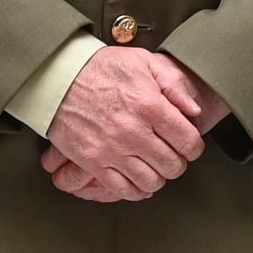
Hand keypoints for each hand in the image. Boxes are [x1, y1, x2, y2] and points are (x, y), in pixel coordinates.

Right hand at [39, 47, 205, 201]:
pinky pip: (123, 190)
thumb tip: (193, 111)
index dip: (193, 146)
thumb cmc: (100, 69)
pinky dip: (135, 189)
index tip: (188, 144)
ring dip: (158, 176)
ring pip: (151, 181)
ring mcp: (112, 150)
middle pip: (173, 165)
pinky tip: (138, 179)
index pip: (188, 141)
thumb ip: (174, 85)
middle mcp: (133, 132)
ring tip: (154, 165)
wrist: (58, 79)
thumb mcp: (144, 62)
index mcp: (149, 106)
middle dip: (178, 161)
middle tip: (172, 154)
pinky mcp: (93, 162)